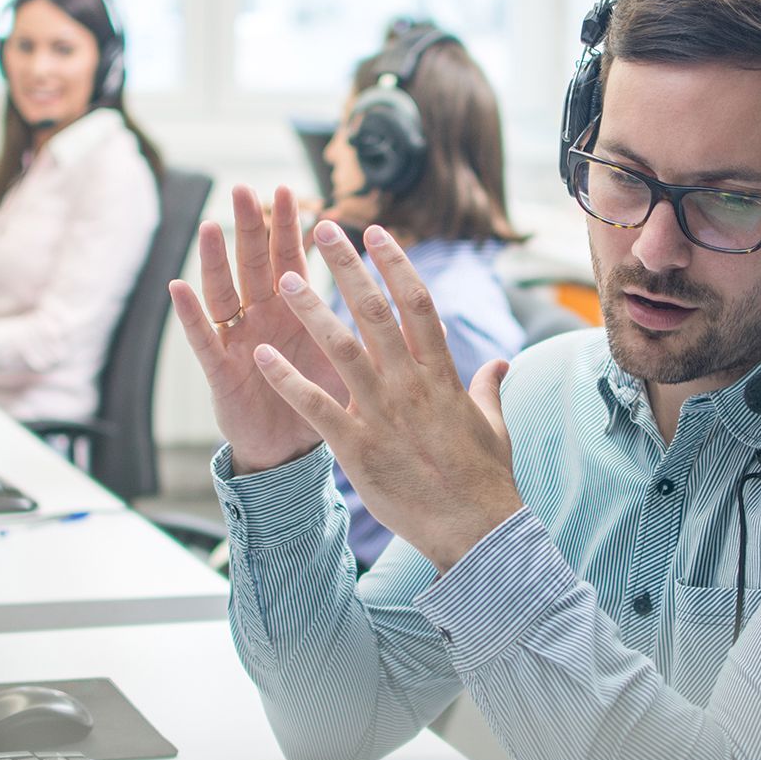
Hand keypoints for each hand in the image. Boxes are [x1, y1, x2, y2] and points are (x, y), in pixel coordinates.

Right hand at [169, 186, 348, 473]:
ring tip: (208, 227)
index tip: (291, 191)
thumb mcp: (351, 362)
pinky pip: (203, 339)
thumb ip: (374, 334)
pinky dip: (191, 315)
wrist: (293, 450)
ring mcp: (238, 341)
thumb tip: (433, 315)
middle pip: (253, 265)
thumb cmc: (322, 400)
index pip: (291, 259)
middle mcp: (262, 317)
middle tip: (244, 190)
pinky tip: (177, 288)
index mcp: (295, 311)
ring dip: (214, 261)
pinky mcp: (220, 372)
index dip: (289, 227)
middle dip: (249, 228)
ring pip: (223, 293)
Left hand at [252, 221, 521, 572]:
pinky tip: (260, 356)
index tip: (375, 232)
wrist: (475, 530)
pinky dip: (287, 379)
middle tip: (321, 229)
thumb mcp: (493, 424)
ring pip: (340, 349)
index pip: (417, 303)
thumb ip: (488, 387)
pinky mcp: (357, 448)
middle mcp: (411, 385)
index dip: (395, 263)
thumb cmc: (485, 479)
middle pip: (374, 312)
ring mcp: (383, 414)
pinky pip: (315, 406)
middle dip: (346, 266)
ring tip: (282, 278)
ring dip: (310, 309)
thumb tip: (500, 363)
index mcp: (443, 375)